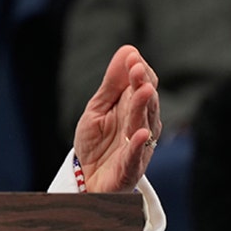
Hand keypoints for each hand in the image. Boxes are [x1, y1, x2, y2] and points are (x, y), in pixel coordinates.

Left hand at [73, 45, 161, 192]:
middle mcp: (141, 127)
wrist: (86, 180)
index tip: (132, 57)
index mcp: (134, 111)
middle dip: (142, 85)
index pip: (142, 87)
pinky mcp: (129, 170)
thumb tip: (128, 50)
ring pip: (143, 126)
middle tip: (137, 68)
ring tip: (143, 90)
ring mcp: (138, 149)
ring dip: (144, 108)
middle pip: (145, 104)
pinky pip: (134, 157)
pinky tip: (139, 133)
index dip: (138, 72)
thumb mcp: (98, 109)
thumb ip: (112, 84)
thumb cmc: (96, 143)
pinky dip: (136, 146)